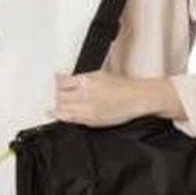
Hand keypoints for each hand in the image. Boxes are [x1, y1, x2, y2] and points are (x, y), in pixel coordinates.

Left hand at [54, 71, 186, 125]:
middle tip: (58, 95)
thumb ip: (82, 78)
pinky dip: (63, 116)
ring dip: (59, 106)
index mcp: (87, 80)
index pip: (62, 81)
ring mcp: (88, 108)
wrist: (138, 98)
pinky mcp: (91, 120)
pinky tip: (60, 114)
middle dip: (57, 95)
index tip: (56, 83)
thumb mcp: (101, 74)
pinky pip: (71, 119)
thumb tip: (65, 78)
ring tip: (58, 106)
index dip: (57, 83)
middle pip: (60, 95)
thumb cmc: (124, 87)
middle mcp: (85, 93)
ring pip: (62, 108)